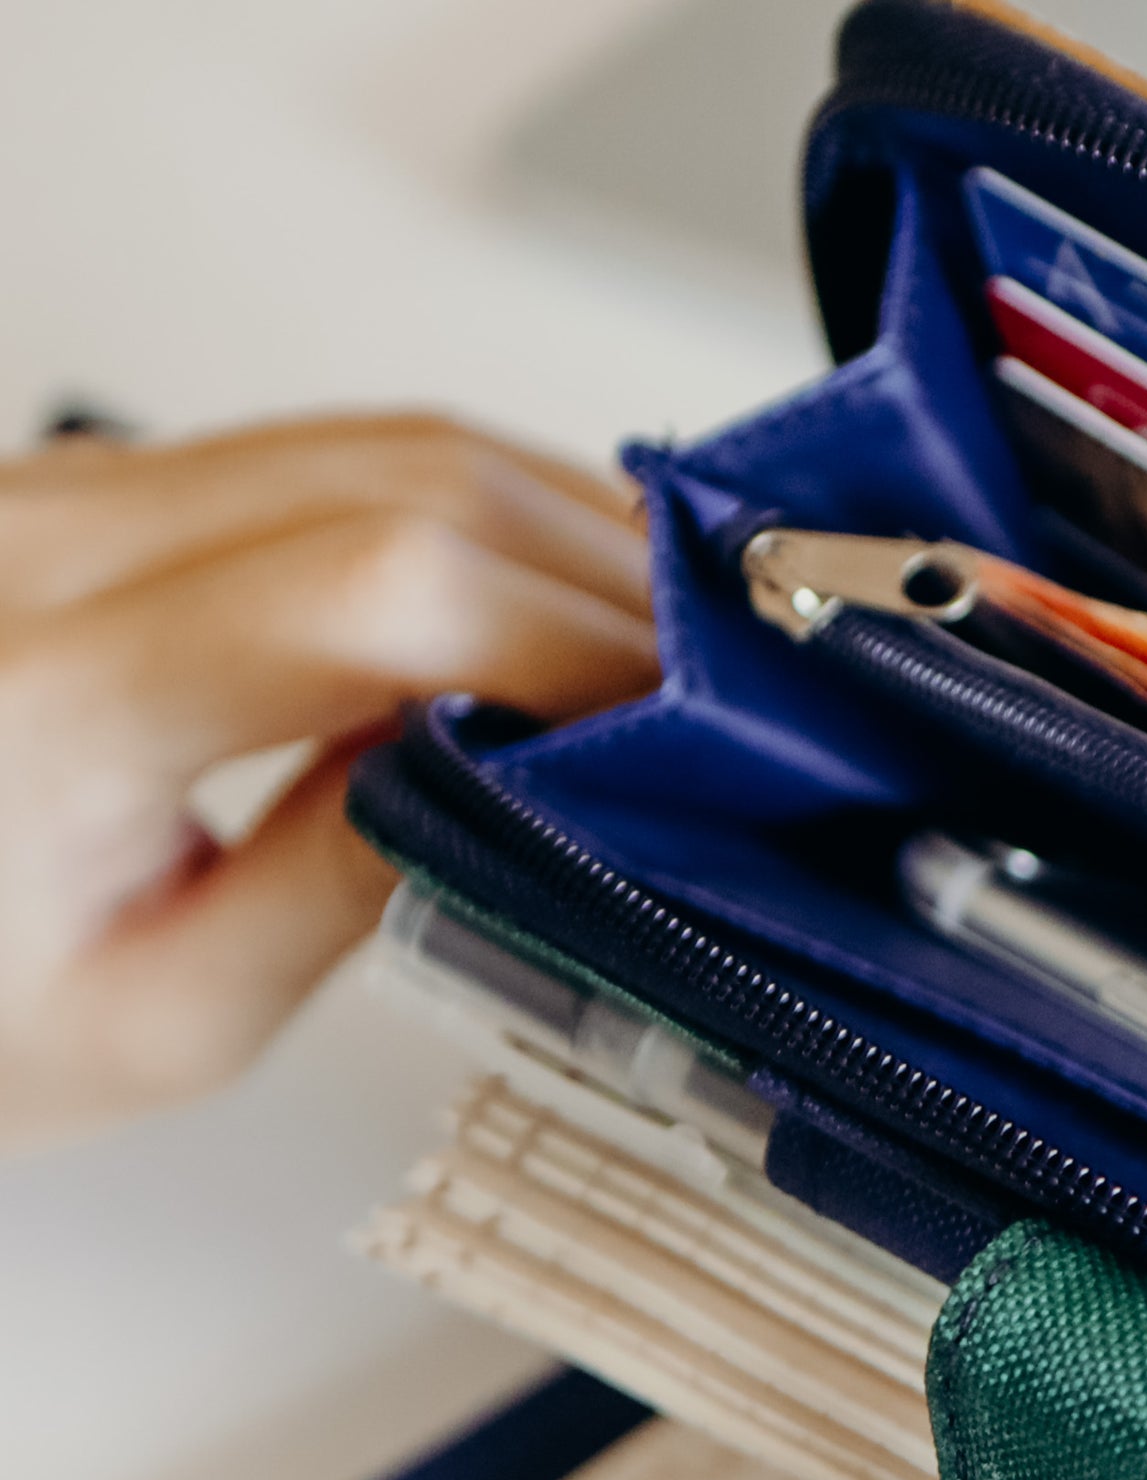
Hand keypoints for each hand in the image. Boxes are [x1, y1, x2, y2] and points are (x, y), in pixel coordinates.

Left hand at [0, 412, 654, 1150]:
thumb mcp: (158, 1026)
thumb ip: (350, 889)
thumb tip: (539, 787)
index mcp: (50, 704)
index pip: (378, 588)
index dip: (575, 631)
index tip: (691, 721)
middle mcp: (40, 545)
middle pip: (408, 479)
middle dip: (608, 575)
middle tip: (732, 693)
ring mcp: (61, 490)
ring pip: (385, 441)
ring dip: (562, 530)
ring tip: (675, 654)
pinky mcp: (92, 486)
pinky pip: (329, 456)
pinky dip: (481, 515)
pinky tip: (559, 603)